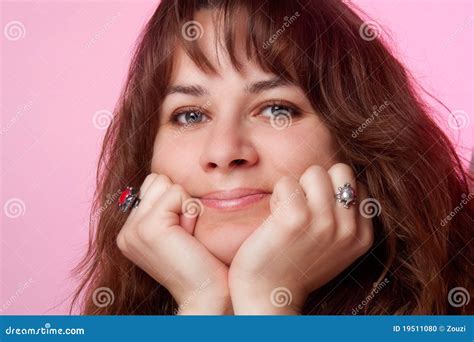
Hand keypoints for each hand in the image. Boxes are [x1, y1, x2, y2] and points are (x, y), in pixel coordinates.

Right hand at [116, 173, 231, 314]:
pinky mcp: (148, 228)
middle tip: (186, 234)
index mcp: (130, 231)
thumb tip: (168, 178)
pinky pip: (176, 193)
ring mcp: (133, 230)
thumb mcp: (177, 229)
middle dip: (179, 200)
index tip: (182, 233)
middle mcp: (126, 231)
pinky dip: (190, 210)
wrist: (207, 292)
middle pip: (157, 179)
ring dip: (184, 204)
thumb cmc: (201, 261)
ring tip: (187, 234)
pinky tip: (189, 235)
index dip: (176, 201)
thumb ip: (165, 206)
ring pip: (165, 183)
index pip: (153, 184)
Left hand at [228, 163, 373, 313]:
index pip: (356, 185)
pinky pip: (287, 183)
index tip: (315, 217)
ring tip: (287, 214)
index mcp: (362, 236)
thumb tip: (342, 182)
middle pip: (339, 170)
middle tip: (302, 208)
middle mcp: (348, 228)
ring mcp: (324, 221)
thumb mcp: (334, 248)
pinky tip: (274, 220)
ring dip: (296, 188)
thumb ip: (344, 219)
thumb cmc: (296, 268)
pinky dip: (277, 197)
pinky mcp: (296, 217)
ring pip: (314, 172)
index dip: (330, 192)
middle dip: (318, 183)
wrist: (269, 296)